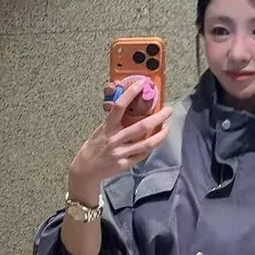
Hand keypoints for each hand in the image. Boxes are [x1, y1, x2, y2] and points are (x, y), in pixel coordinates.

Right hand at [67, 76, 173, 202]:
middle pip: (141, 126)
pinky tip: (156, 142)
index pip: (119, 107)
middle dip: (158, 117)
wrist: (86, 170)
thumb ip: (114, 121)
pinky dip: (150, 148)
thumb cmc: (95, 146)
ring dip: (160, 135)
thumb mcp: (101, 130)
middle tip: (169, 110)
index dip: (130, 94)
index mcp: (107, 127)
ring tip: (167, 128)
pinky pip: (141, 155)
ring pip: (146, 144)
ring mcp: (120, 153)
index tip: (141, 84)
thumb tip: (129, 106)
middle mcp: (114, 139)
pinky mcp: (124, 164)